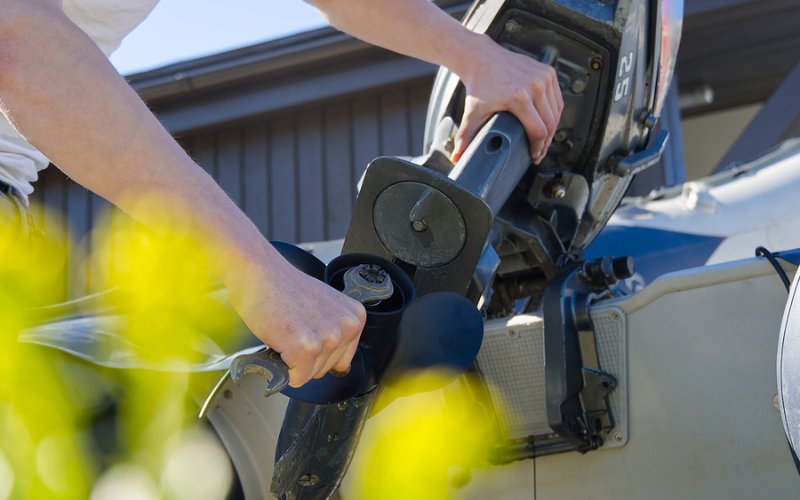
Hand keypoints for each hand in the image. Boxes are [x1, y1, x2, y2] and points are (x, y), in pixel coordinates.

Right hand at [227, 252, 365, 387]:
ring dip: (292, 360)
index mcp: (355, 317)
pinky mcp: (306, 348)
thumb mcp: (323, 307)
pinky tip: (279, 339)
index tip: (306, 333)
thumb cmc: (284, 288)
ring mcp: (328, 338)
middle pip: (326, 370)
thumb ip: (334, 331)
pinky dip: (282, 368)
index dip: (317, 353)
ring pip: (310, 375)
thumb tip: (339, 367)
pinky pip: (295, 379)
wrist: (258, 273)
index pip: (341, 360)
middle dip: (305, 357)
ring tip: (286, 331)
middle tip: (292, 329)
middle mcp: (347, 327)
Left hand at [452, 35, 563, 163]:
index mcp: (518, 97)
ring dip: (552, 129)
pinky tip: (548, 123)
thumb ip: (465, 136)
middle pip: (550, 124)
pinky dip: (554, 113)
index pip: (538, 130)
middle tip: (538, 153)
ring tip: (543, 141)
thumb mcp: (471, 113)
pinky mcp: (548, 72)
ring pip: (556, 112)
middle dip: (545, 142)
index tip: (533, 156)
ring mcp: (543, 77)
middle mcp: (534, 85)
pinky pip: (557, 99)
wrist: (481, 58)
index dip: (538, 147)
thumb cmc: (478, 86)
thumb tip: (457, 158)